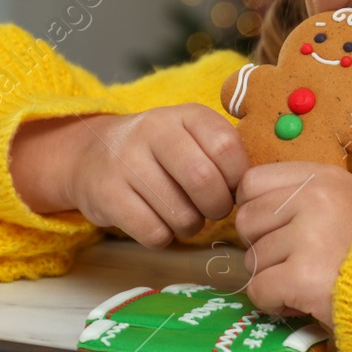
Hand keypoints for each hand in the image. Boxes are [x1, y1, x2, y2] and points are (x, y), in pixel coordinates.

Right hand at [9, 104, 250, 247]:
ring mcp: (125, 161)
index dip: (238, 178)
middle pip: (205, 181)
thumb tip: (262, 188)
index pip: (227, 147)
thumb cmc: (159, 153)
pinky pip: (154, 233)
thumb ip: (224, 153)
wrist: (90, 155)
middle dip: (218, 207)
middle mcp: (153, 130)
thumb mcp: (191, 136)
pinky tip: (158, 221)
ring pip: (180, 214)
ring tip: (184, 214)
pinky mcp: (106, 195)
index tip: (232, 187)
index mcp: (185, 114)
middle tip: (214, 209)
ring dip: (192, 226)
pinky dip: (164, 237)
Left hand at [234, 161, 351, 325]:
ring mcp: (308, 235)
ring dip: (273, 278)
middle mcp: (313, 198)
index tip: (277, 230)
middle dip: (263, 247)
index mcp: (322, 177)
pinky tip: (302, 301)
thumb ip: (305, 198)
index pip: (251, 183)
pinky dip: (275, 303)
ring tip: (308, 282)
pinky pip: (259, 289)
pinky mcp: (302, 275)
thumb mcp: (348, 202)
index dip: (257, 211)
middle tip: (295, 262)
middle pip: (247, 221)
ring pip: (252, 259)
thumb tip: (253, 208)